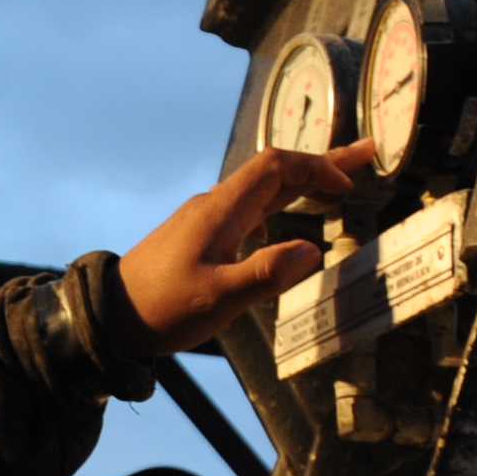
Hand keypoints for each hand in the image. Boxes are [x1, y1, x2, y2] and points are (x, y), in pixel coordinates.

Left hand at [117, 142, 376, 351]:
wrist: (110, 317)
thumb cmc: (162, 309)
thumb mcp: (219, 297)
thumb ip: (266, 274)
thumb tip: (312, 250)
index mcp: (221, 211)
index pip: (275, 166)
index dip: (316, 167)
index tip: (347, 184)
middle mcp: (215, 207)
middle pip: (275, 172)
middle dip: (321, 164)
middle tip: (366, 157)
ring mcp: (206, 220)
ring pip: (262, 191)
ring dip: (302, 185)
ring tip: (338, 188)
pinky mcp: (200, 237)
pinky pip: (249, 210)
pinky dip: (279, 208)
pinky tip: (287, 226)